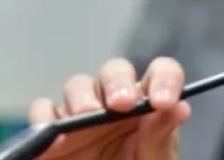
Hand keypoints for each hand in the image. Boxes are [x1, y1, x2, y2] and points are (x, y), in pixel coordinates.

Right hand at [27, 57, 189, 159]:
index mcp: (148, 104)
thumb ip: (161, 135)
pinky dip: (44, 117)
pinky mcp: (53, 132)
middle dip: (118, 81)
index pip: (161, 73)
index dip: (164, 79)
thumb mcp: (154, 158)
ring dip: (82, 95)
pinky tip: (55, 133)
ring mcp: (82, 114)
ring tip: (87, 113)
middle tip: (123, 103)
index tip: (164, 101)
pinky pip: (43, 112)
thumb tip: (180, 108)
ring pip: (77, 85)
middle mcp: (114, 102)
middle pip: (114, 71)